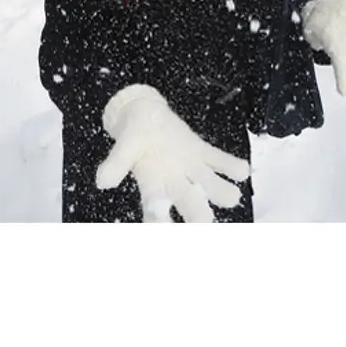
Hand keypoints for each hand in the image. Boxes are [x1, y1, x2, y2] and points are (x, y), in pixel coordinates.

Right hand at [96, 84, 249, 222]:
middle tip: (205, 223)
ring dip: (220, 190)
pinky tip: (243, 171)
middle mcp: (173, 181)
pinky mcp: (200, 151)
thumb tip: (103, 182)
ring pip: (207, 183)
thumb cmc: (133, 135)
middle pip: (187, 200)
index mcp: (152, 183)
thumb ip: (116, 163)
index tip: (166, 231)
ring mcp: (190, 166)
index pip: (156, 210)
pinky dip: (229, 164)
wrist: (144, 115)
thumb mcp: (123, 145)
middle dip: (196, 213)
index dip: (161, 223)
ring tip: (232, 198)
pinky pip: (216, 158)